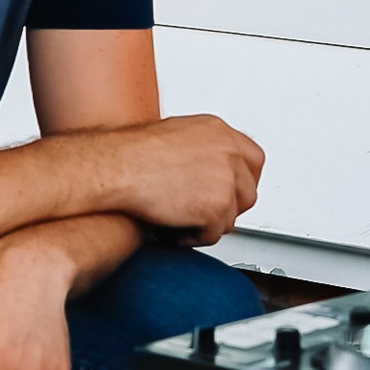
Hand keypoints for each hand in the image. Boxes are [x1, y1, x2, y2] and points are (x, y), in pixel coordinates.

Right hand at [111, 114, 264, 240]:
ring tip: (178, 220)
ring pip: (230, 217)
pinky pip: (213, 234)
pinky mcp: (217, 207)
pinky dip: (193, 237)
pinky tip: (172, 230)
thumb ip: (199, 151)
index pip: (253, 160)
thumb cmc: (130, 154)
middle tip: (201, 214)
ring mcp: (226, 180)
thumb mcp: (174, 136)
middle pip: (247, 192)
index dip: (242, 182)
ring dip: (206, 224)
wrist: (116, 167)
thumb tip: (204, 171)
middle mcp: (228, 152)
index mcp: (218, 131)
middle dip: (227, 209)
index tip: (230, 193)